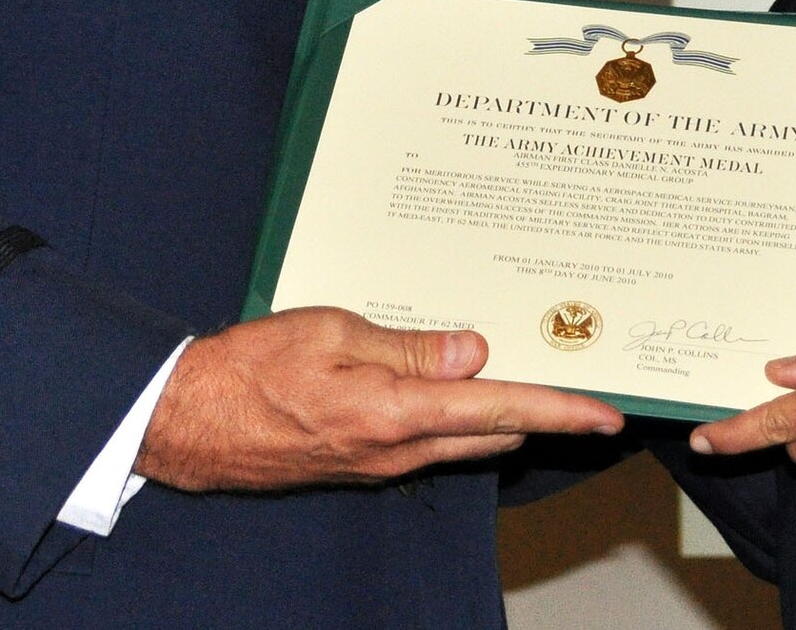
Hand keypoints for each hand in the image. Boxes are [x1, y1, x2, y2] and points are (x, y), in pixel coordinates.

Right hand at [136, 307, 621, 491]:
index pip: (498, 412)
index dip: (559, 411)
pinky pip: (430, 437)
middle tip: (581, 379)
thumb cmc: (252, 369)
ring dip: (501, 413)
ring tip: (533, 373)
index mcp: (394, 415)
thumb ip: (409, 346)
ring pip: (464, 439)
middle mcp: (397, 449)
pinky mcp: (366, 459)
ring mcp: (381, 461)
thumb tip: (475, 352)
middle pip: (494, 434)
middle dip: (542, 411)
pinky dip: (459, 414)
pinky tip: (462, 381)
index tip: (605, 414)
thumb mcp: (333, 333)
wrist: (191, 420)